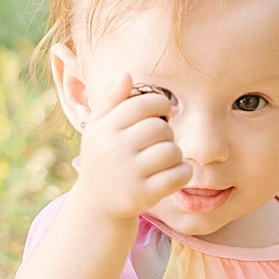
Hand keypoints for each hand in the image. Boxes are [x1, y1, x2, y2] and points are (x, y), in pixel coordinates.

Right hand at [72, 79, 188, 226]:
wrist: (96, 204)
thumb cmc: (103, 157)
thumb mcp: (98, 127)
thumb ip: (111, 100)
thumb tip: (126, 74)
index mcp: (104, 129)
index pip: (144, 104)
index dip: (161, 104)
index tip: (162, 113)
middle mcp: (114, 149)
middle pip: (161, 128)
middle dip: (167, 132)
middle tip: (159, 141)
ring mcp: (129, 174)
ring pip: (172, 151)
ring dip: (175, 154)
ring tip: (164, 159)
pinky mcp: (144, 194)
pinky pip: (179, 175)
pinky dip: (183, 173)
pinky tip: (173, 173)